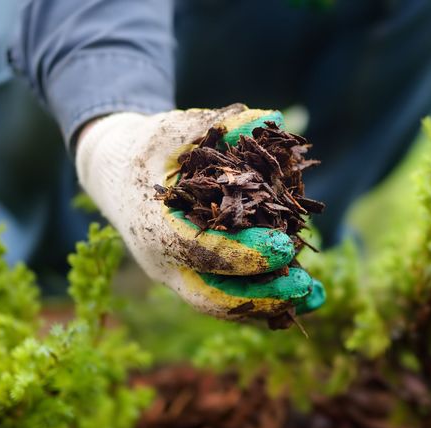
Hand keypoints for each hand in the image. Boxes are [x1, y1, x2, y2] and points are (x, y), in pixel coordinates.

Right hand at [76, 104, 324, 320]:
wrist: (114, 175)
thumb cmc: (147, 148)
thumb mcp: (174, 129)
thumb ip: (219, 125)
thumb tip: (271, 119)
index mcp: (153, 227)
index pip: (199, 251)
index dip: (243, 254)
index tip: (285, 247)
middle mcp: (163, 262)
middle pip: (212, 297)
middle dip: (260, 297)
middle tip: (304, 286)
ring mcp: (177, 277)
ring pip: (223, 305)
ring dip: (270, 305)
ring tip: (315, 297)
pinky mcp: (193, 279)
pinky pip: (230, 298)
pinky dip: (266, 300)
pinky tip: (306, 296)